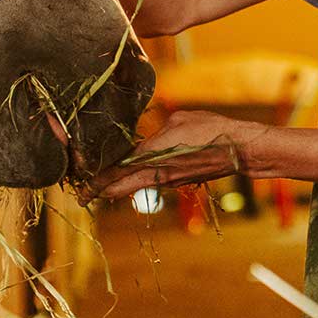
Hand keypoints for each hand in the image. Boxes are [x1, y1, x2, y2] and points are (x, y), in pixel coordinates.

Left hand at [83, 110, 263, 201]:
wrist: (238, 149)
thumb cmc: (209, 129)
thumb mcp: (177, 122)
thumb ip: (156, 132)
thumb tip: (147, 138)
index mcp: (152, 158)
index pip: (116, 173)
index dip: (96, 181)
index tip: (80, 188)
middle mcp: (156, 174)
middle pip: (120, 188)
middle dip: (100, 191)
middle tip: (82, 196)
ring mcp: (168, 181)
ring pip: (135, 187)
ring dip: (118, 186)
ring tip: (101, 184)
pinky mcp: (178, 181)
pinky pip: (150, 183)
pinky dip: (137, 181)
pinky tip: (133, 174)